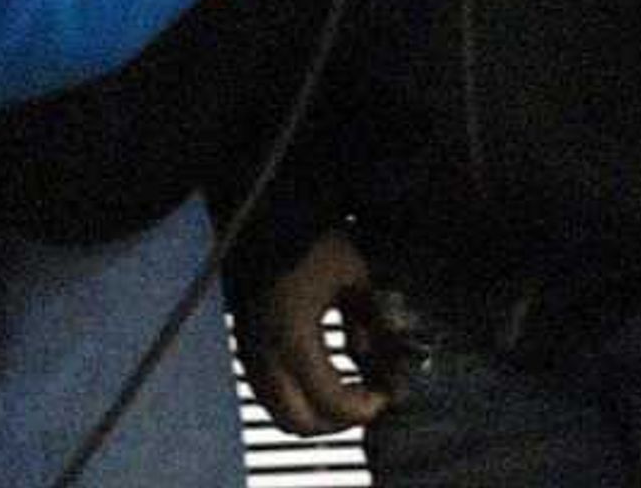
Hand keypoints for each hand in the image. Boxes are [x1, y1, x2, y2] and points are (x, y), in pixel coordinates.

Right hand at [245, 229, 389, 434]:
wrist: (265, 216)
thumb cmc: (311, 240)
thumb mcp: (356, 279)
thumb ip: (375, 326)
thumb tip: (394, 364)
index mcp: (294, 341)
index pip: (330, 403)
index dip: (365, 408)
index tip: (388, 395)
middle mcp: (265, 358)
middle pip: (299, 424)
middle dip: (339, 422)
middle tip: (369, 400)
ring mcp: (250, 356)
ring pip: (280, 413)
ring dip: (317, 412)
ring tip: (352, 387)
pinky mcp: (246, 348)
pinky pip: (270, 392)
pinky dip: (300, 395)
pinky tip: (329, 369)